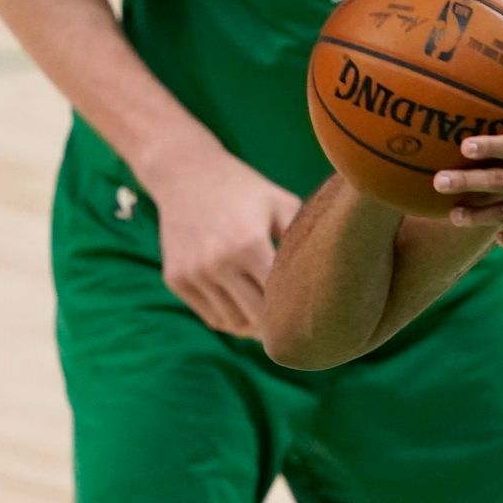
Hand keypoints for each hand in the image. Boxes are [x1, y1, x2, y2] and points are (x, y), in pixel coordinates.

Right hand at [147, 147, 299, 337]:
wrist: (185, 174)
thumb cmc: (244, 189)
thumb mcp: (280, 203)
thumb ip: (301, 238)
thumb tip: (327, 275)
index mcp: (249, 243)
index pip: (280, 296)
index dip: (298, 311)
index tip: (314, 318)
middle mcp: (217, 263)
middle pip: (256, 317)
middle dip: (278, 325)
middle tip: (297, 329)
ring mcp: (193, 273)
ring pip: (232, 322)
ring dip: (253, 326)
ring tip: (273, 322)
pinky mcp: (176, 279)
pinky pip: (210, 316)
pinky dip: (230, 320)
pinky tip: (247, 312)